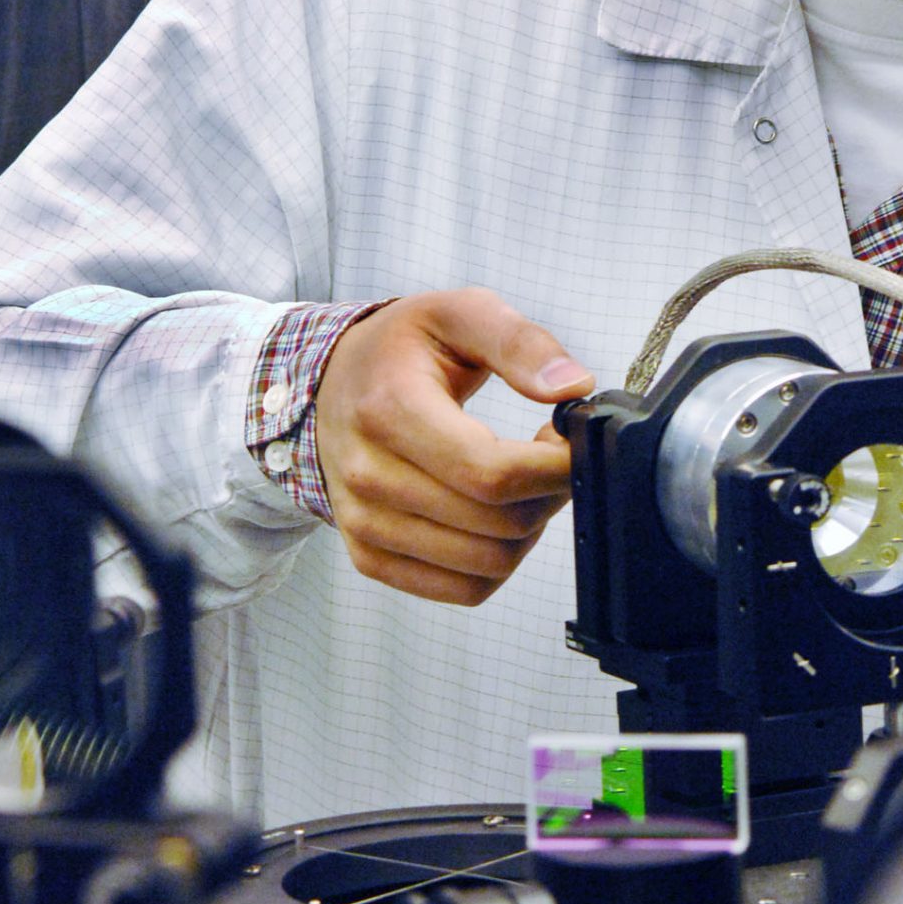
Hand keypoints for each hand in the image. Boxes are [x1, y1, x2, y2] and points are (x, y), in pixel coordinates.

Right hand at [314, 289, 594, 604]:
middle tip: (550, 456)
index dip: (555, 467)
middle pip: (499, 523)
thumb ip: (520, 343)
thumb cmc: (399, 349)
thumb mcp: (458, 313)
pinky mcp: (370, 557)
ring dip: (528, 529)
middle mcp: (368, 475)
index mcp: (388, 410)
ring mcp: (364, 524)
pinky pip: (463, 590)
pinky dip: (498, 562)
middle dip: (550, 493)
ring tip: (523, 482)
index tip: (572, 440)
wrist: (329, 385)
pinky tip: (495, 514)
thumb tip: (573, 387)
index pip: (492, 472)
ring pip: (488, 565)